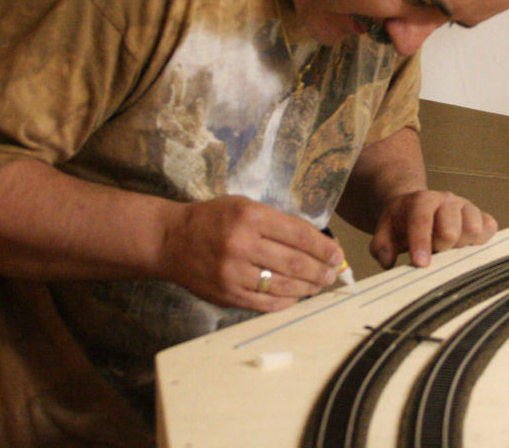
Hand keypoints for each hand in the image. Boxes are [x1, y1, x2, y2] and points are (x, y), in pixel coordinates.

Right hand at [160, 196, 342, 311]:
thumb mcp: (244, 206)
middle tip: (332, 273)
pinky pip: (266, 302)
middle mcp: (243, 245)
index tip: (337, 254)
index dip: (324, 247)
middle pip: (296, 263)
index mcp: (250, 217)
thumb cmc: (212, 219)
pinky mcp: (228, 295)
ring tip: (318, 285)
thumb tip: (314, 242)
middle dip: (321, 270)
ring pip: (284, 285)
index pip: (299, 235)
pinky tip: (295, 296)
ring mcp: (234, 273)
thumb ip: (276, 222)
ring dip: (308, 287)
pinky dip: (286, 301)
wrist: (171, 241)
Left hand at [369, 190, 496, 268]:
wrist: (416, 206)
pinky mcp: (482, 216)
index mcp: (422, 200)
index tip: (420, 264)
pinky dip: (481, 242)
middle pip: (452, 229)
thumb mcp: (384, 231)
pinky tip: (466, 247)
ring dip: (462, 247)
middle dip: (441, 248)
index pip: (422, 221)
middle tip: (434, 254)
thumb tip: (388, 261)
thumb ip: (381, 247)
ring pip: (474, 230)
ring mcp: (466, 207)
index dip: (421, 243)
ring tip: (449, 250)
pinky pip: (490, 229)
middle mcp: (446, 200)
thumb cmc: (402, 222)